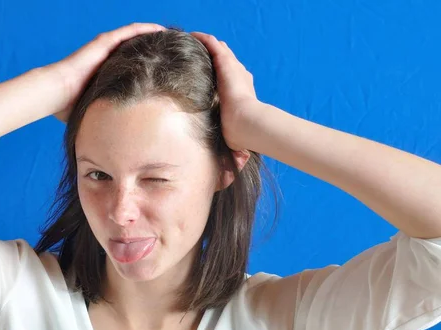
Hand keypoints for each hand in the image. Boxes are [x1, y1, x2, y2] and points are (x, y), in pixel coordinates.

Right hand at [50, 23, 165, 121]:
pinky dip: (144, 29)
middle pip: (136, 50)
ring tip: (171, 38)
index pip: (132, 67)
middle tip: (174, 54)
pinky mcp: (104, 42)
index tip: (165, 73)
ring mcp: (105, 48)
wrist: (56, 93)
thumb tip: (119, 142)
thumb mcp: (95, 112)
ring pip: (134, 37)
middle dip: (154, 51)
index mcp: (106, 73)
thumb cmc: (69, 107)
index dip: (147, 67)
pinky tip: (160, 30)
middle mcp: (107, 58)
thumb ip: (107, 120)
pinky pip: (129, 32)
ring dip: (152, 36)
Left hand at [190, 32, 263, 161]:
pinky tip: (191, 36)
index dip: (222, 80)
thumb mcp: (235, 145)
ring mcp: (235, 70)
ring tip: (191, 44)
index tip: (210, 81)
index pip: (232, 83)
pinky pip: (213, 45)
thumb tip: (229, 178)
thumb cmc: (245, 136)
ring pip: (220, 52)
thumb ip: (231, 155)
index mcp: (243, 95)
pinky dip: (203, 40)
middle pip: (226, 63)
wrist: (251, 124)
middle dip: (214, 60)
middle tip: (198, 58)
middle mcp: (241, 79)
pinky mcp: (227, 64)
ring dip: (209, 48)